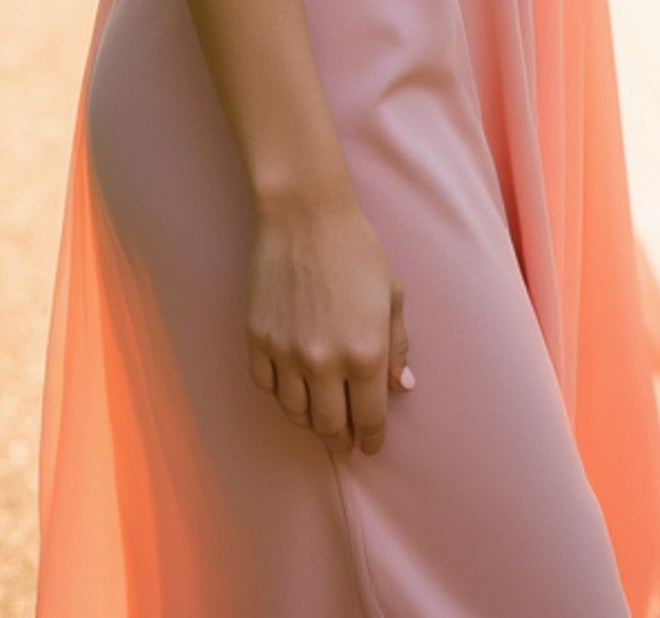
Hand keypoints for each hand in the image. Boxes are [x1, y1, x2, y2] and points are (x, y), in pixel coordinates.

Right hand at [244, 187, 411, 456]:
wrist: (304, 214)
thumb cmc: (356, 249)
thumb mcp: (392, 295)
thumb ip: (398, 346)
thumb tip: (401, 386)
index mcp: (365, 354)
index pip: (369, 418)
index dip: (371, 438)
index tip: (370, 445)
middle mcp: (324, 362)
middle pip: (330, 425)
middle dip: (341, 438)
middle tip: (344, 440)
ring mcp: (287, 353)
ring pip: (295, 413)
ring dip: (309, 422)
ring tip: (318, 418)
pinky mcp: (258, 339)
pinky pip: (266, 386)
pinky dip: (280, 395)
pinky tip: (291, 389)